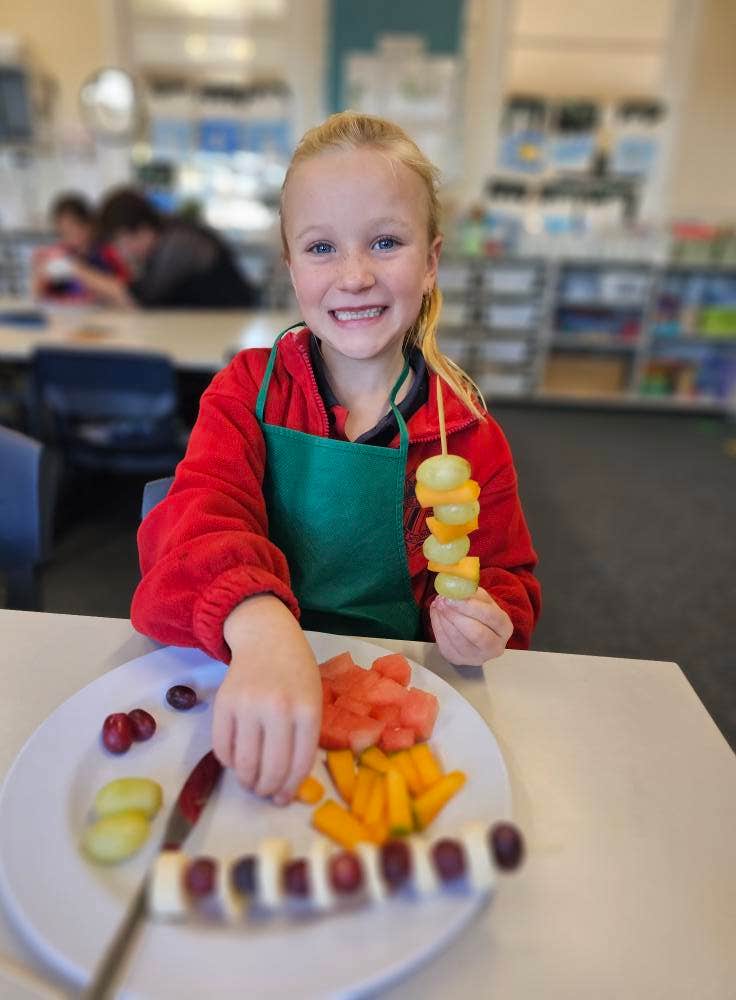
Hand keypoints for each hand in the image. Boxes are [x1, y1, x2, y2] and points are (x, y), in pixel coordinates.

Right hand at [213, 594, 321, 804]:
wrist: (267, 638)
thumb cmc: (296, 673)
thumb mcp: (313, 701)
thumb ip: (305, 738)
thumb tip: (287, 784)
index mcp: (307, 710)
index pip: (299, 763)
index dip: (291, 788)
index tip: (284, 798)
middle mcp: (278, 709)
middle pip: (271, 768)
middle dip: (268, 789)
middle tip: (266, 793)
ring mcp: (248, 705)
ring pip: (244, 763)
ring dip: (247, 781)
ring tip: (251, 782)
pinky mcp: (223, 703)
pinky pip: (222, 748)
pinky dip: (228, 763)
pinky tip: (237, 761)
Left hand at [429, 587, 512, 665]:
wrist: (475, 637)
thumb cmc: (480, 615)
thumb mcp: (482, 601)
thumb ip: (472, 593)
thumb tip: (456, 587)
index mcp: (505, 628)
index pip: (490, 617)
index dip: (470, 606)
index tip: (452, 596)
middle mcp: (495, 647)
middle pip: (476, 633)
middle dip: (456, 615)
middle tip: (442, 600)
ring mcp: (476, 657)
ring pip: (458, 640)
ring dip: (444, 620)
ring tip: (438, 604)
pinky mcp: (458, 660)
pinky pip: (445, 644)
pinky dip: (437, 627)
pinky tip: (436, 614)